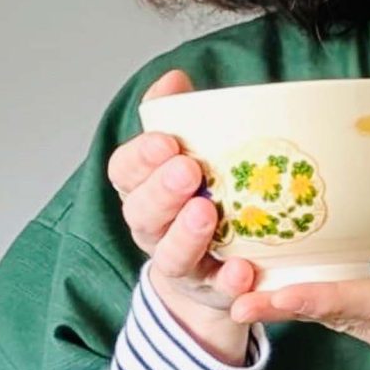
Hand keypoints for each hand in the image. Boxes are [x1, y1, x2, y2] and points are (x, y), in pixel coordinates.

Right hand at [107, 69, 259, 364]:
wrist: (210, 273)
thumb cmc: (199, 196)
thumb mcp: (183, 155)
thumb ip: (176, 117)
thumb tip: (174, 78)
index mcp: (143, 189)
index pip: (125, 172)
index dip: (140, 157)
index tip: (165, 142)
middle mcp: (154, 228)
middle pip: (143, 213)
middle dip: (162, 192)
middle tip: (188, 171)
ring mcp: (182, 263)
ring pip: (173, 255)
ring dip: (187, 236)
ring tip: (208, 214)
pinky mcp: (212, 291)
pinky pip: (218, 291)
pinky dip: (230, 282)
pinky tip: (244, 271)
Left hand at [230, 213, 369, 369]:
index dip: (323, 296)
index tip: (276, 294)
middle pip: (342, 315)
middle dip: (287, 304)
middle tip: (233, 290)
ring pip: (343, 321)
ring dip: (297, 306)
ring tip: (247, 284)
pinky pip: (359, 326)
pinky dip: (325, 306)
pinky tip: (296, 289)